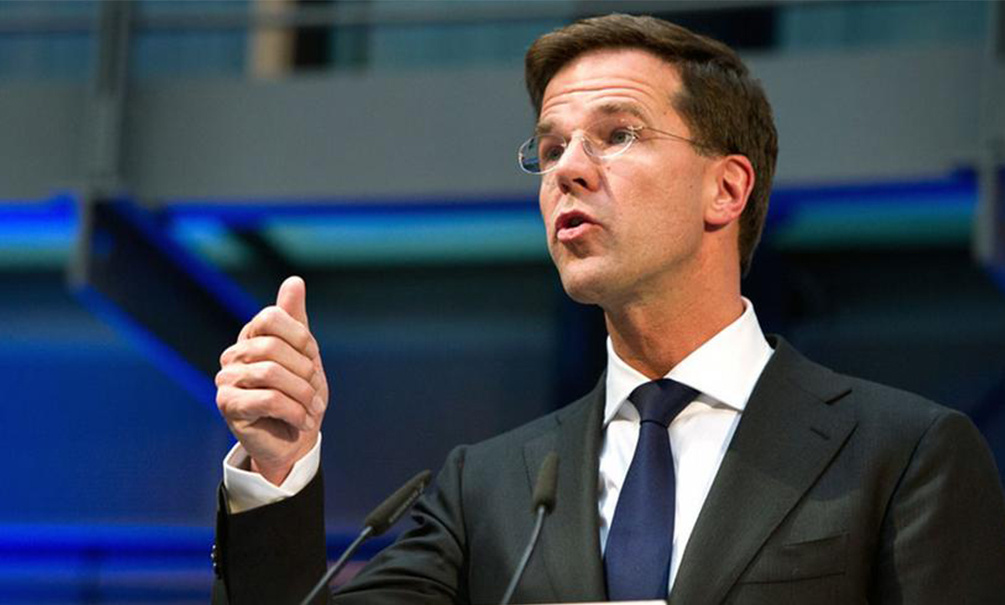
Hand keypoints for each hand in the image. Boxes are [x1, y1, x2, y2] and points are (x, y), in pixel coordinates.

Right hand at [216, 276, 328, 484]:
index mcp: (252, 337)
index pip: (271, 317)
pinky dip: (294, 411)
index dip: (299, 337)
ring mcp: (226, 378)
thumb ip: (296, 319)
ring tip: (311, 410)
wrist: (296, 440)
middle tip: (315, 394)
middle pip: (273, 347)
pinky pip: (267, 399)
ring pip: (271, 374)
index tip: (312, 359)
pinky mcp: (227, 404)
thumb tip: (294, 281)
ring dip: (302, 395)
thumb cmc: (301, 395)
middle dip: (305, 372)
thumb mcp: (306, 355)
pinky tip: (301, 422)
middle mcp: (234, 354)